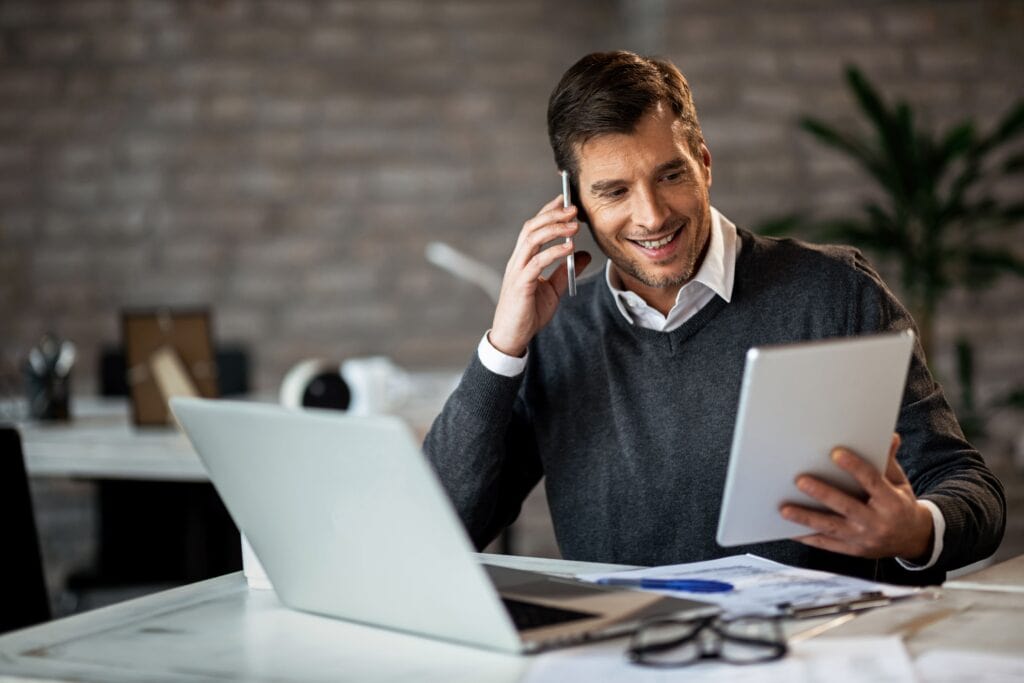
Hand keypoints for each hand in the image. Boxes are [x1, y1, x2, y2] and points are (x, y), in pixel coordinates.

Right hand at [488, 195, 591, 356]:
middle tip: (573, 207)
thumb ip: (566, 271)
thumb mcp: (554, 290)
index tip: (565, 199)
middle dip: (552, 214)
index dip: (548, 211)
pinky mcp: (521, 285)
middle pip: (531, 228)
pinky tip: (569, 247)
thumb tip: (584, 254)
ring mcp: (517, 271)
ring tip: (574, 224)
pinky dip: (553, 252)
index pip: (534, 228)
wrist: (513, 337)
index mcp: (523, 259)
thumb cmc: (529, 313)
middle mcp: (517, 261)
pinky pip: (536, 262)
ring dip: (554, 228)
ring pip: (532, 240)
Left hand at [780, 434, 934, 561]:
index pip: (872, 482)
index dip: (855, 467)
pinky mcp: (852, 550)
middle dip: (823, 493)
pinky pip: (825, 544)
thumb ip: (888, 461)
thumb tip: (890, 436)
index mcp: (891, 502)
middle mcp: (877, 522)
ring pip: (831, 528)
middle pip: (847, 507)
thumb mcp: (899, 483)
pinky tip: (788, 529)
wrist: (912, 539)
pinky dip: (806, 537)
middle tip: (800, 480)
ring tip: (784, 509)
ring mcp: (863, 539)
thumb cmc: (899, 503)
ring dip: (806, 518)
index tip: (836, 453)